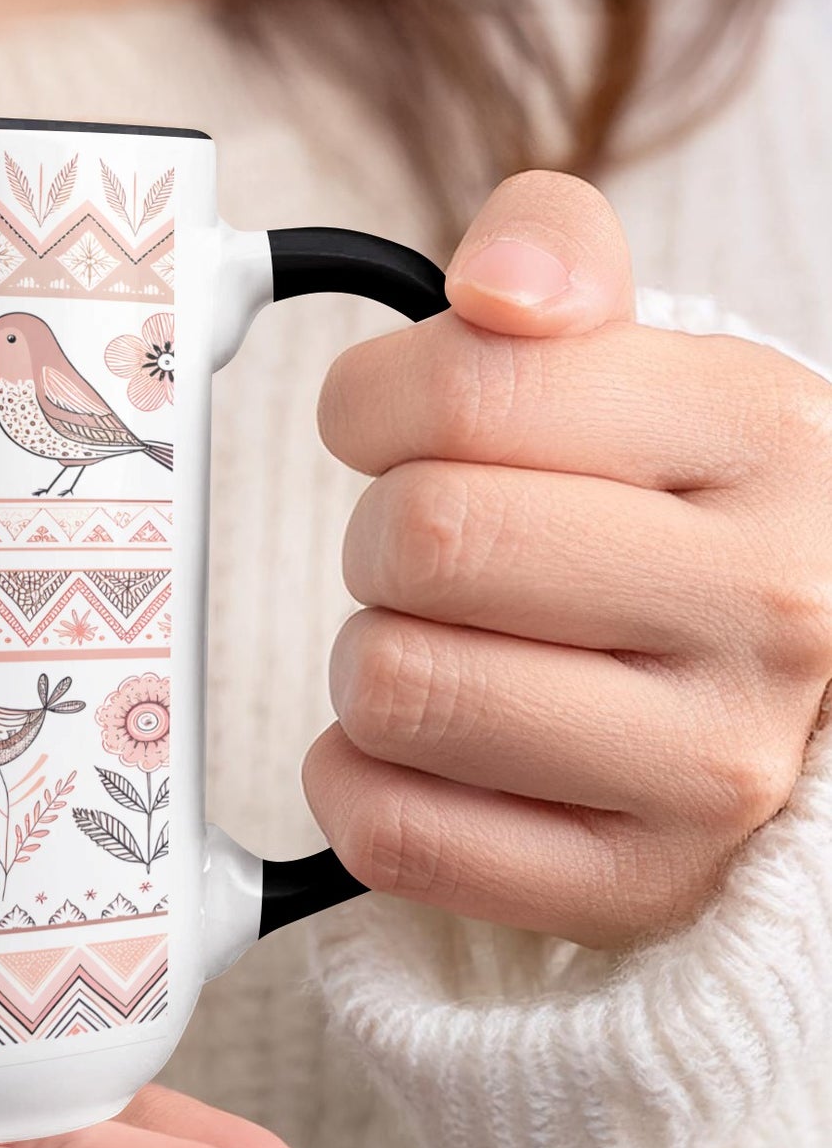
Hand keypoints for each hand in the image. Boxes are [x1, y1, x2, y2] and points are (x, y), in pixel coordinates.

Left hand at [308, 171, 831, 949]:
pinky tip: (419, 749)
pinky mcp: (634, 887)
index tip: (388, 426)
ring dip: (371, 660)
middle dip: (380, 536)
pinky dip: (358, 781)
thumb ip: (555, 259)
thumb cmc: (679, 514)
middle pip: (419, 542)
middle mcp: (767, 606)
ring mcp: (708, 767)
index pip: (465, 392)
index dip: (371, 404)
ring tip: (444, 647)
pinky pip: (394, 833)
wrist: (795, 691)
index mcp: (762, 435)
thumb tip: (494, 286)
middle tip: (428, 553)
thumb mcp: (650, 361)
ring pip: (395, 689)